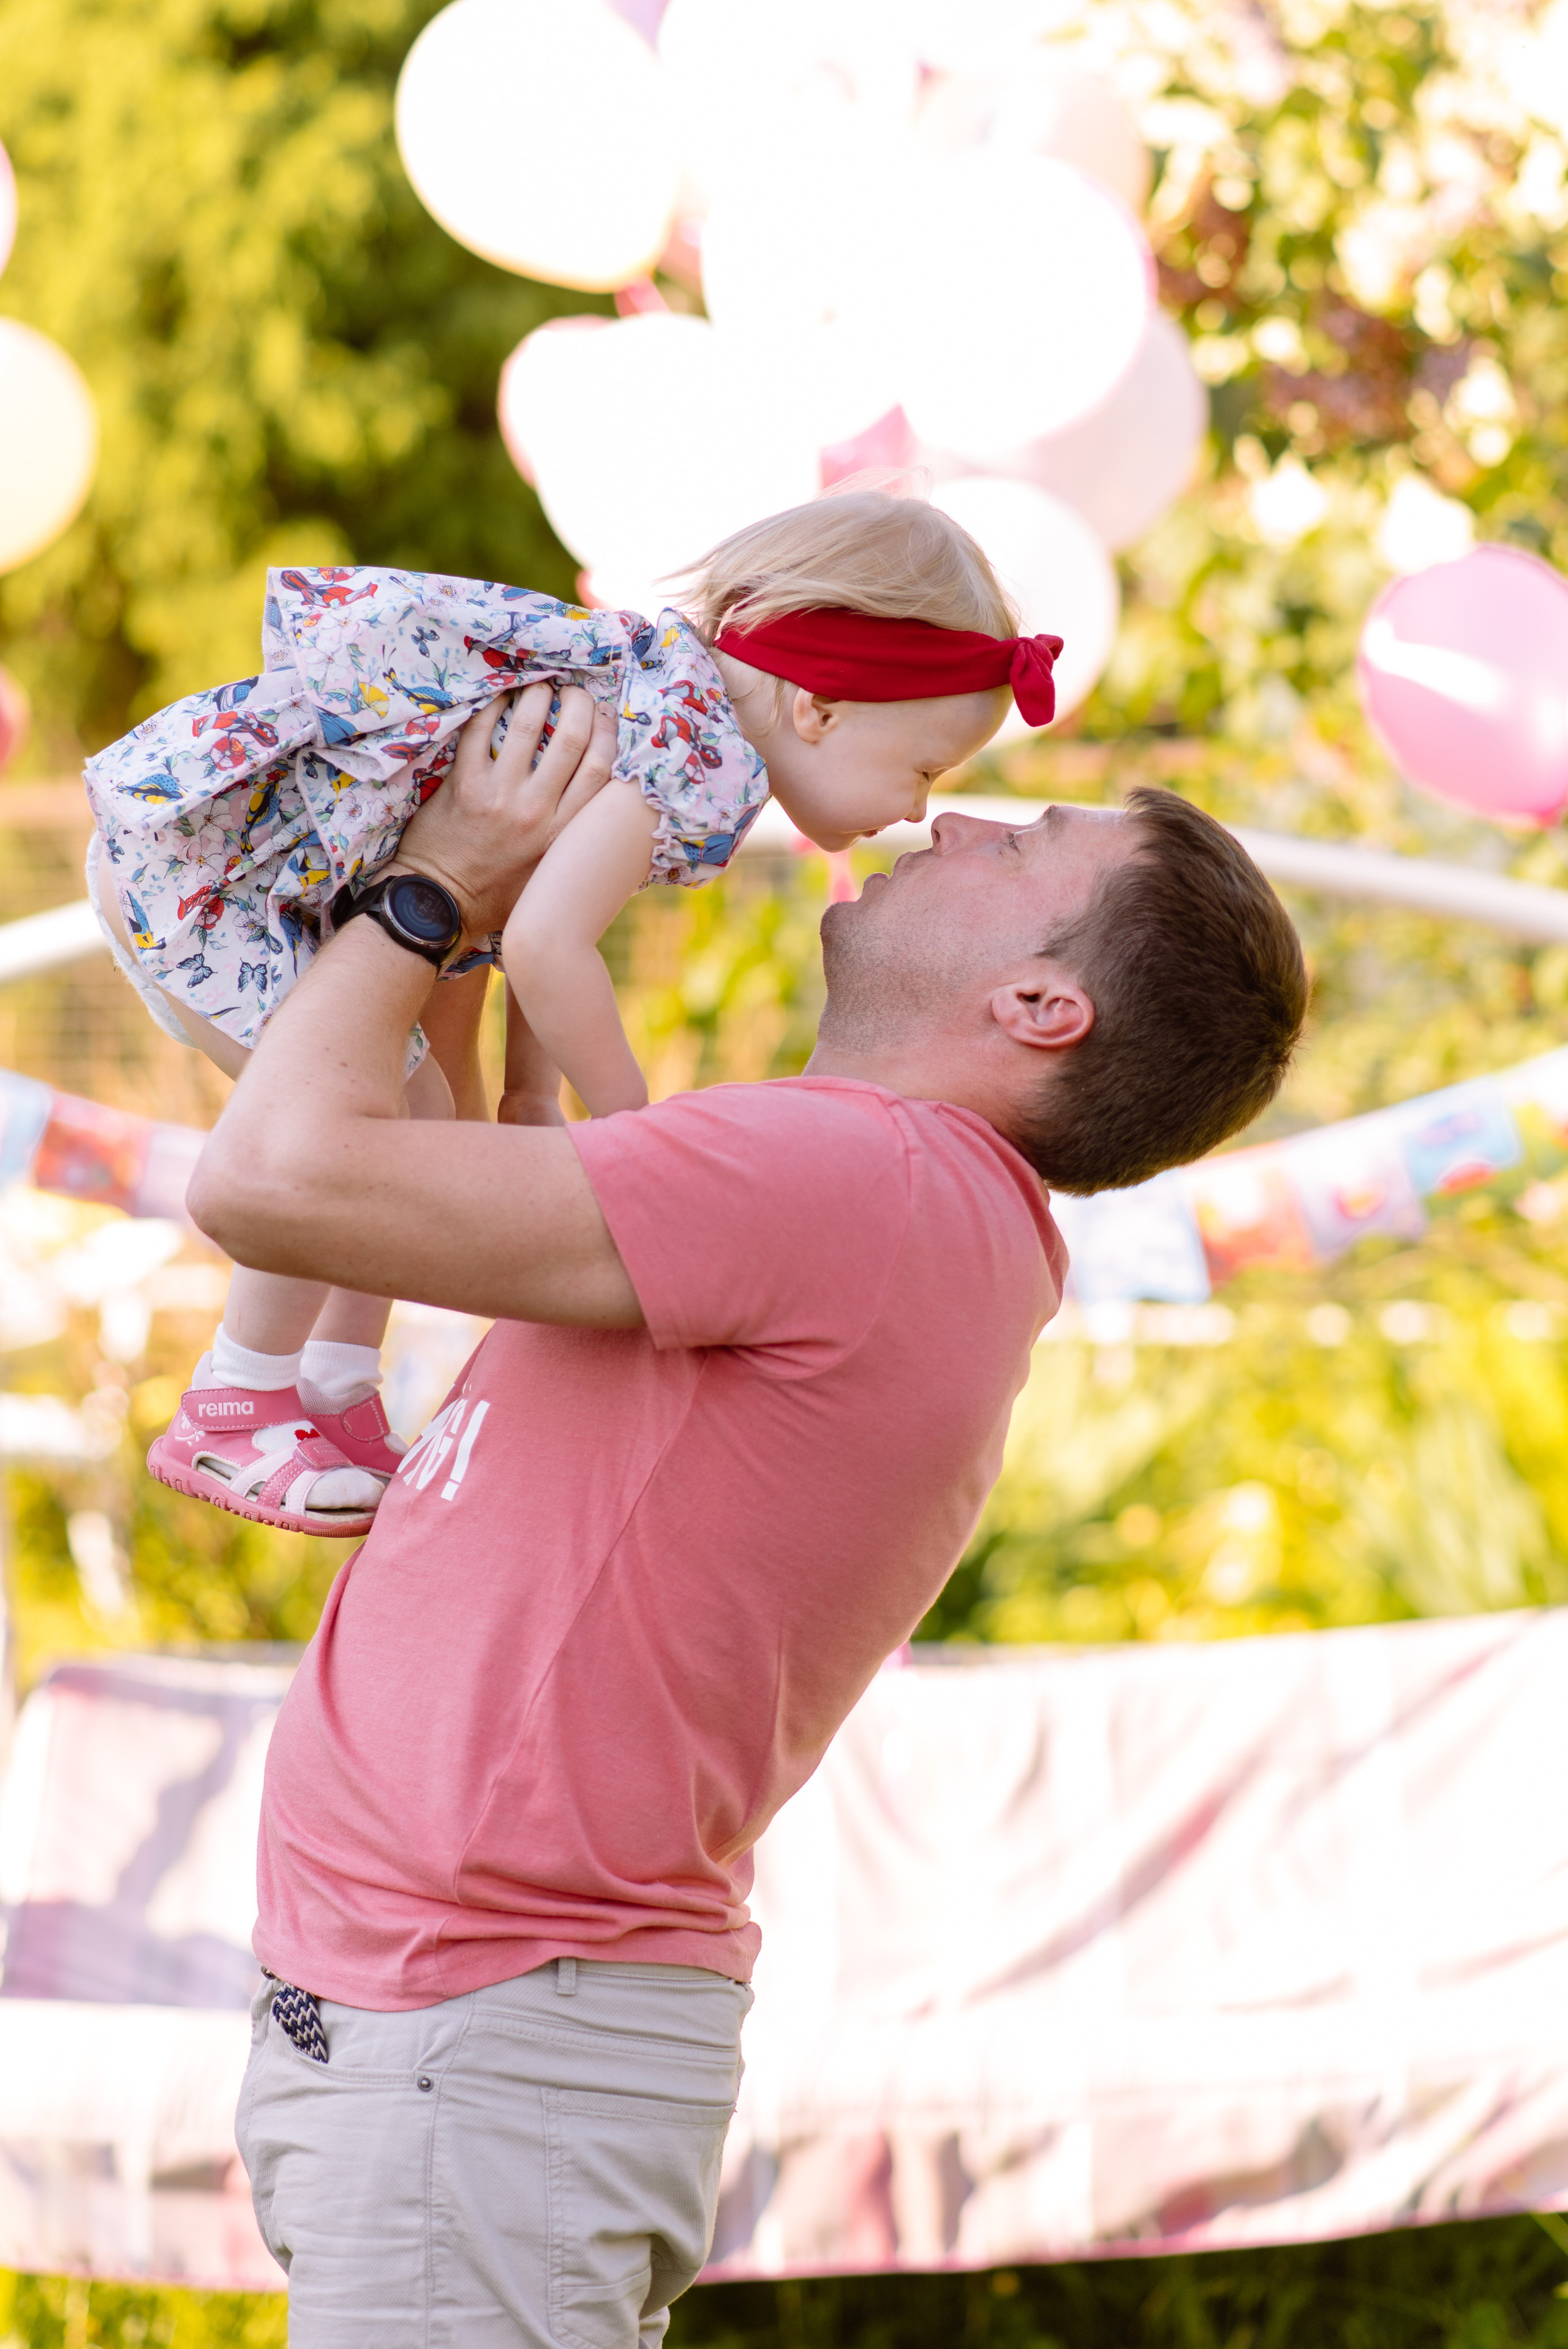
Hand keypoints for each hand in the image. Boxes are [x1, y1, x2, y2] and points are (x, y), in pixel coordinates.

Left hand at [390, 683, 615, 943]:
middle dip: (577, 703)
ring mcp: (498, 795)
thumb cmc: (497, 893)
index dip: (607, 732)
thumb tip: (599, 803)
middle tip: (573, 691)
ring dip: (536, 697)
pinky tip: (499, 697)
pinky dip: (492, 707)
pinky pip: (480, 731)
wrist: (440, 903)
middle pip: (571, 739)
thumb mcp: (549, 872)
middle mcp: (535, 811)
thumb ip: (572, 837)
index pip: (600, 768)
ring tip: (539, 688)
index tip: (604, 716)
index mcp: (561, 832)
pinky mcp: (463, 785)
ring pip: (527, 726)